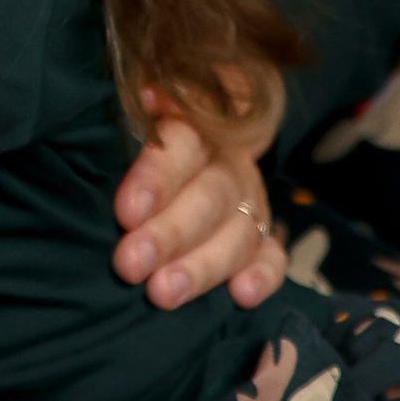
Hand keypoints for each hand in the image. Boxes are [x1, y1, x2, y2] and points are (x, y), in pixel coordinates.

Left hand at [111, 80, 289, 313]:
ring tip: (163, 294)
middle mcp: (227, 164)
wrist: (196, 142)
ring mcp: (251, 202)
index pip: (181, 146)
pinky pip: (273, 257)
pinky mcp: (265, 237)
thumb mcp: (134, 119)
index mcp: (194, 127)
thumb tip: (128, 105)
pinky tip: (242, 295)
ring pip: (238, 233)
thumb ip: (131, 119)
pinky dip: (262, 276)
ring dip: (202, 266)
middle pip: (208, 197)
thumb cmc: (144, 140)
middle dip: (169, 234)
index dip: (156, 179)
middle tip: (130, 264)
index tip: (125, 212)